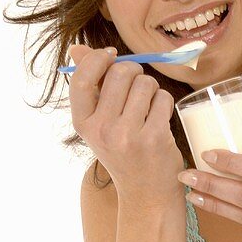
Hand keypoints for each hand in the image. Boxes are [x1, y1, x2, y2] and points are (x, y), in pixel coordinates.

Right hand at [67, 44, 183, 204]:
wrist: (145, 193)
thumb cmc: (123, 152)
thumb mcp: (99, 124)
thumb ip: (91, 86)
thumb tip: (78, 48)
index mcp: (83, 124)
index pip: (83, 79)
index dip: (98, 59)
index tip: (111, 55)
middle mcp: (102, 130)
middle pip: (120, 73)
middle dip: (134, 72)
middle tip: (138, 85)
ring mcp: (128, 135)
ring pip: (146, 83)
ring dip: (152, 89)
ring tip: (149, 107)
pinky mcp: (154, 138)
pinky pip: (163, 98)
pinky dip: (164, 103)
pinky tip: (159, 118)